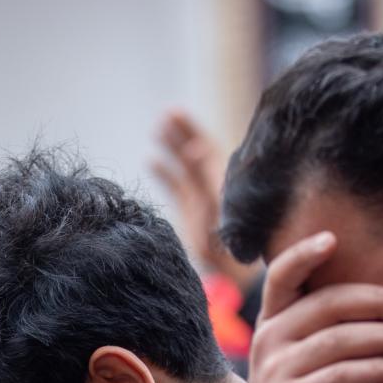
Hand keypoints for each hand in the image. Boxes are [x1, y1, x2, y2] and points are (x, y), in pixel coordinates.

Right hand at [151, 110, 257, 289]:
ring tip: (156, 127)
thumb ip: (206, 175)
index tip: (175, 112)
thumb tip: (194, 146)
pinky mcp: (189, 210)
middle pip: (194, 149)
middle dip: (181, 131)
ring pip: (182, 165)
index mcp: (222, 178)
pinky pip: (175, 184)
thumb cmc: (231, 238)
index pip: (205, 145)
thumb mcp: (219, 203)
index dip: (191, 128)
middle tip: (166, 112)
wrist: (232, 270)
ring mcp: (199, 196)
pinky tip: (150, 158)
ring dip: (171, 147)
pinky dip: (164, 172)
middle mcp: (211, 183)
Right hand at [241, 232, 382, 382]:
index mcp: (270, 329)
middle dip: (381, 301)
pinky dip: (380, 370)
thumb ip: (328, 338)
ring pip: (341, 339)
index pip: (282, 278)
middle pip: (329, 304)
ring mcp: (276, 374)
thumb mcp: (309, 371)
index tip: (334, 237)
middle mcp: (267, 344)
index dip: (304, 253)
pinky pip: (343, 376)